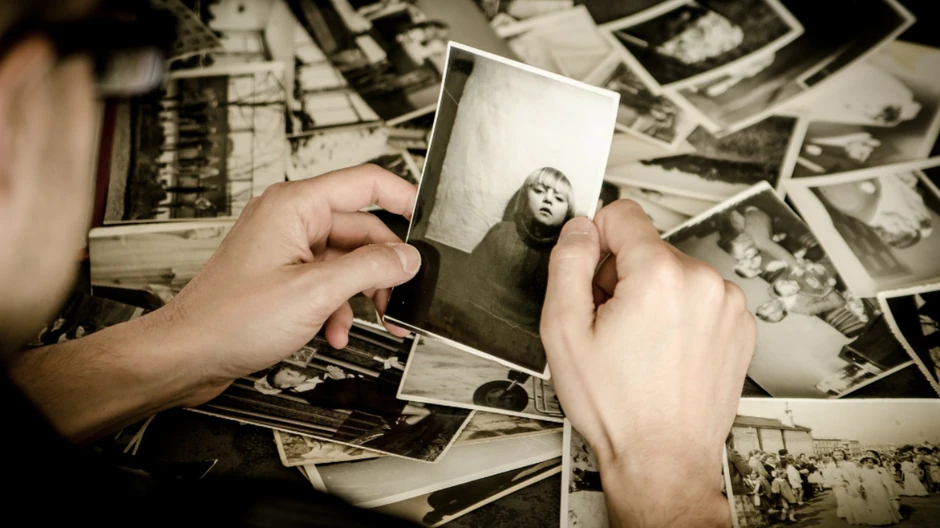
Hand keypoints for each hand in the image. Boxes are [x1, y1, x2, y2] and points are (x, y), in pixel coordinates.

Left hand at [152, 164, 420, 403]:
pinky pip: (327, 280)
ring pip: (347, 260)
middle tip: (399, 297)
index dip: (403, 196)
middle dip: (383, 267)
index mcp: (295, 206)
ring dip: (361, 293)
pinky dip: (338, 306)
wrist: (189, 354)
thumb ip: (370, 269)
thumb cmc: (230, 319)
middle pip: (361, 230)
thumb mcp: (315, 293)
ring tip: (370, 321)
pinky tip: (334, 331)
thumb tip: (406, 258)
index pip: (366, 183)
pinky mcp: (282, 274)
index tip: (427, 218)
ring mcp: (286, 247)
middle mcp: (290, 220)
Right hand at [541, 200, 755, 526]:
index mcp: (660, 276)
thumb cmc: (619, 408)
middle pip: (647, 248)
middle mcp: (703, 282)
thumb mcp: (564, 331)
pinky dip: (679, 315)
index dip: (596, 238)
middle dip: (623, 276)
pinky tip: (663, 351)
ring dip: (653, 296)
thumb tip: (578, 231)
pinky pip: (699, 297)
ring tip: (639, 344)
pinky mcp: (740, 326)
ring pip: (674, 273)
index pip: (623, 214)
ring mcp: (727, 305)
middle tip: (610, 324)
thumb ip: (567, 264)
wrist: (663, 458)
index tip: (590, 266)